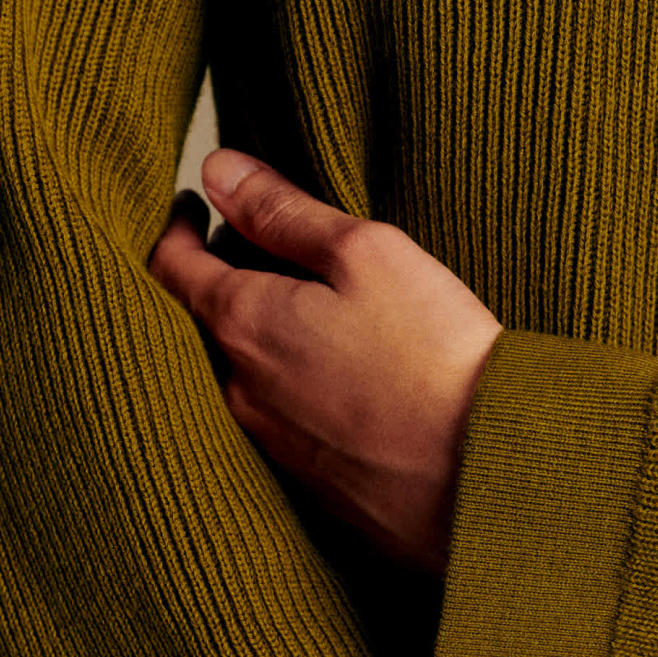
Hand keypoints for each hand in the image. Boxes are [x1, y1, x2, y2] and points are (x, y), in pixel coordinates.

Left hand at [146, 150, 502, 575]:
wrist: (487, 474)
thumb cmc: (433, 357)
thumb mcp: (365, 253)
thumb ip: (284, 210)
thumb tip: (220, 169)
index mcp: (243, 322)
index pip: (170, 265)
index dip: (177, 227)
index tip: (192, 208)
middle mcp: (241, 391)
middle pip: (209, 323)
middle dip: (229, 283)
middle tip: (267, 254)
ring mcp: (274, 446)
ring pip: (248, 377)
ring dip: (269, 343)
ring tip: (320, 320)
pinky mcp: (314, 487)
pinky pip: (287, 426)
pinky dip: (302, 394)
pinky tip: (352, 385)